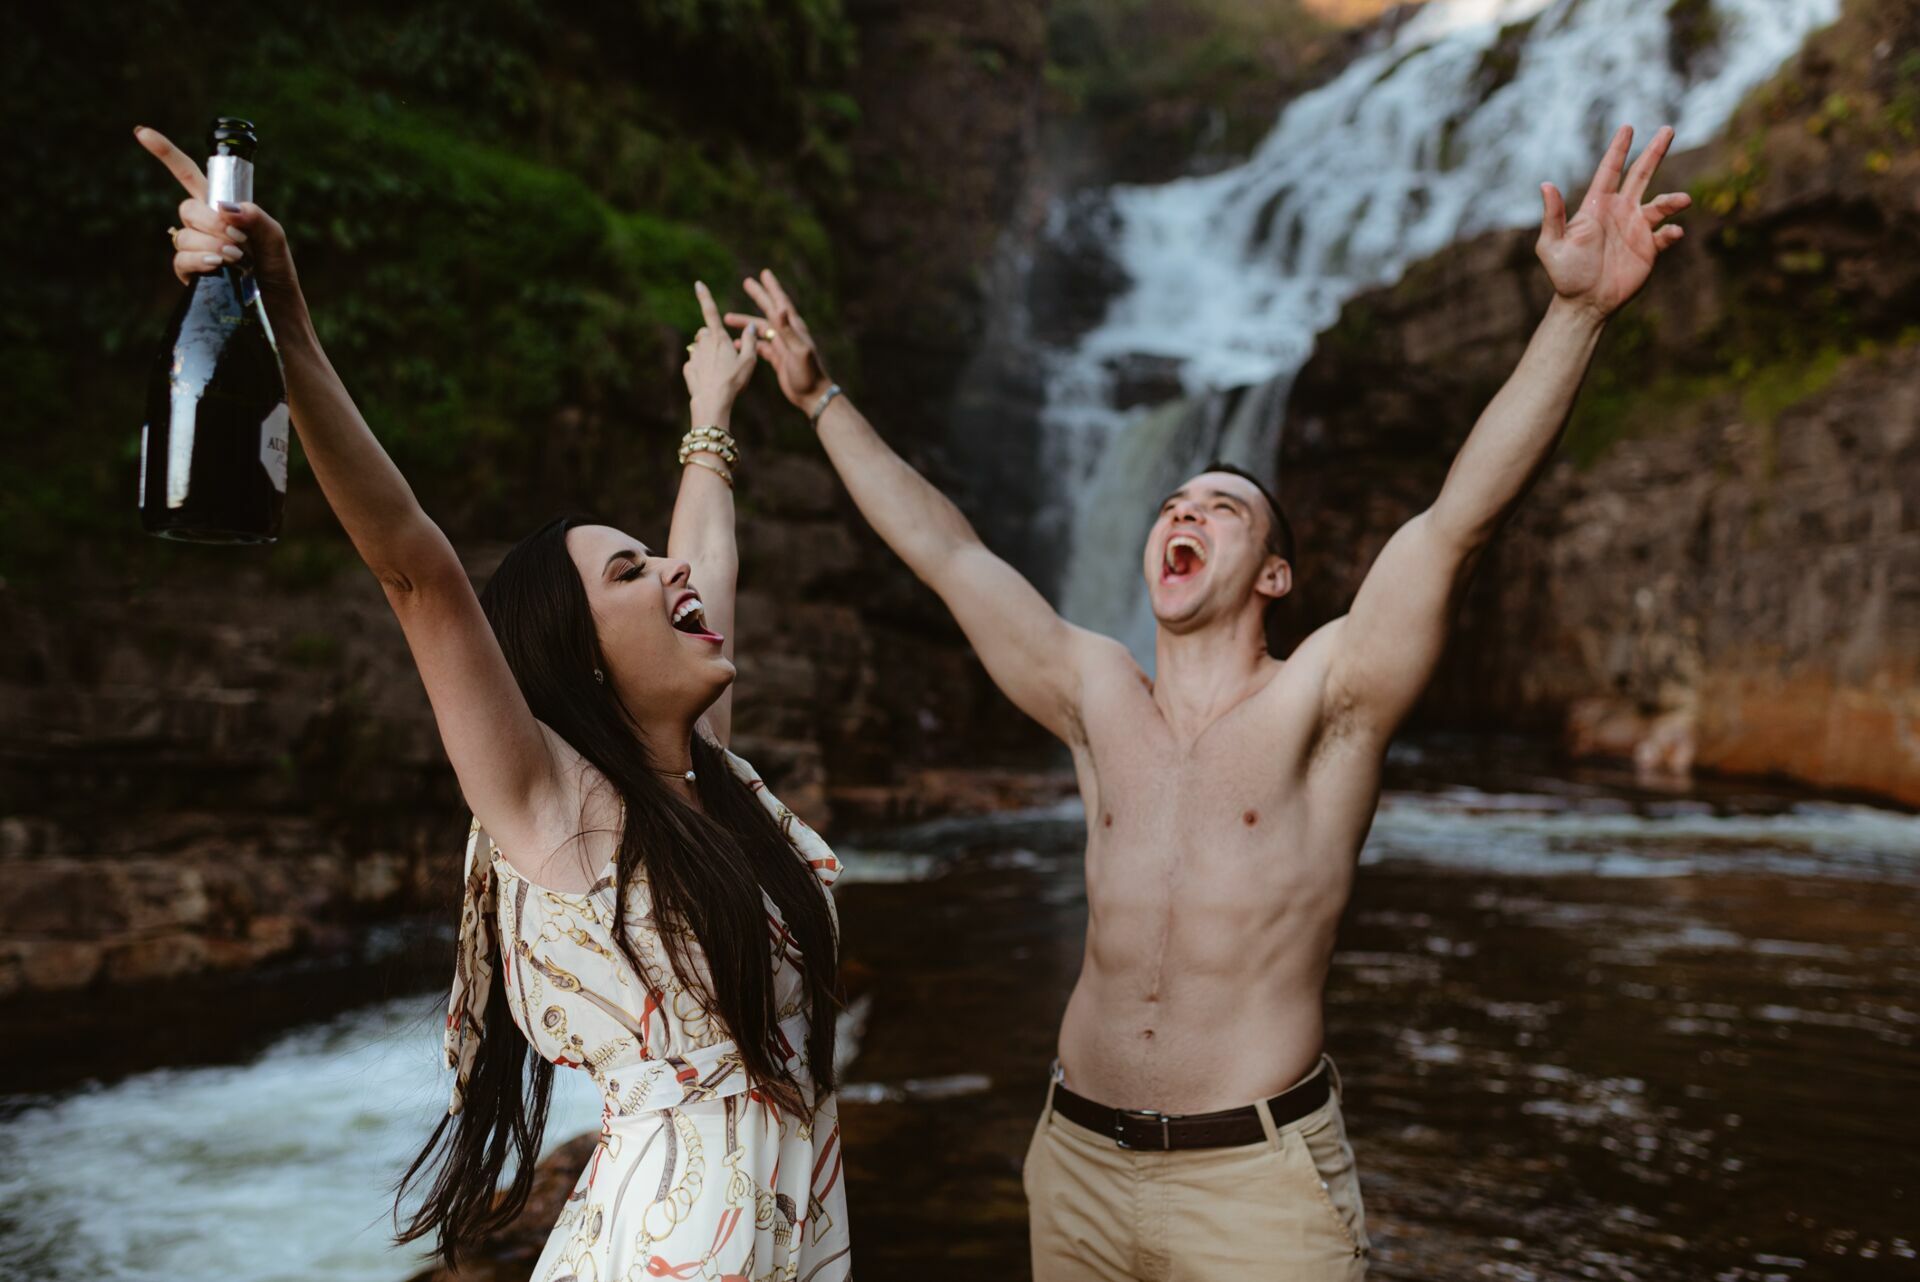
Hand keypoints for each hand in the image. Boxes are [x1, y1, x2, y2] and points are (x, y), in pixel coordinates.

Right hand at [135, 126, 299, 295]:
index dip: (165, 153)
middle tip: (239, 238)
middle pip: (187, 209)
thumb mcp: (275, 237)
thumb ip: (256, 217)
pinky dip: (199, 258)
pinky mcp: (189, 274)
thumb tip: (225, 207)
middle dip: (212, 221)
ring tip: (238, 258)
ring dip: (211, 244)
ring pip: (184, 235)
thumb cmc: (276, 271)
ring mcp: (193, 250)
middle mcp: (202, 227)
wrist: (277, 308)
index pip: (187, 175)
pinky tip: (216, 264)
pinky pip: (181, 258)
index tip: (141, 132)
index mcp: (220, 208)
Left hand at [683, 281, 758, 424]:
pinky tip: (710, 380)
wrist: (713, 401)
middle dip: (711, 337)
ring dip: (706, 354)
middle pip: (705, 333)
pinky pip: (694, 364)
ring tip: (719, 370)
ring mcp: (694, 356)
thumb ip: (750, 341)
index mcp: (719, 338)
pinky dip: (701, 369)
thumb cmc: (734, 380)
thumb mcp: (750, 360)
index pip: (711, 312)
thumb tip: (750, 326)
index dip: (705, 297)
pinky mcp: (688, 369)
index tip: (698, 284)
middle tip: (724, 352)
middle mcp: (704, 343)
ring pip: (699, 348)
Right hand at [724, 269, 831, 412]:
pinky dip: (747, 343)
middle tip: (746, 282)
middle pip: (769, 310)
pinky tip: (735, 343)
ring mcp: (782, 345)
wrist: (812, 396)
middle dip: (758, 296)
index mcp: (794, 328)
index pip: (781, 302)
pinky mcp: (778, 358)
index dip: (773, 288)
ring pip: (760, 329)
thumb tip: (778, 308)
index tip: (764, 273)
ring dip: (745, 324)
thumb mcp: (798, 350)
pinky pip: (760, 346)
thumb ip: (788, 330)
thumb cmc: (808, 374)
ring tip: (727, 318)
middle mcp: (788, 333)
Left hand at [1537, 124, 1689, 319]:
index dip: (1618, 149)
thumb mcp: (1551, 245)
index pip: (1610, 171)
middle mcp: (1620, 211)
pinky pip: (1666, 234)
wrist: (1585, 303)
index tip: (1627, 127)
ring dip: (1672, 200)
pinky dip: (1672, 231)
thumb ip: (1552, 216)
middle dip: (1654, 152)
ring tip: (1682, 200)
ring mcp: (1637, 228)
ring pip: (1660, 205)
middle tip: (1668, 129)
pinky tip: (1673, 232)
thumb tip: (1545, 184)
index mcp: (1597, 206)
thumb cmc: (1565, 273)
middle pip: (1641, 175)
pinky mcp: (1650, 248)